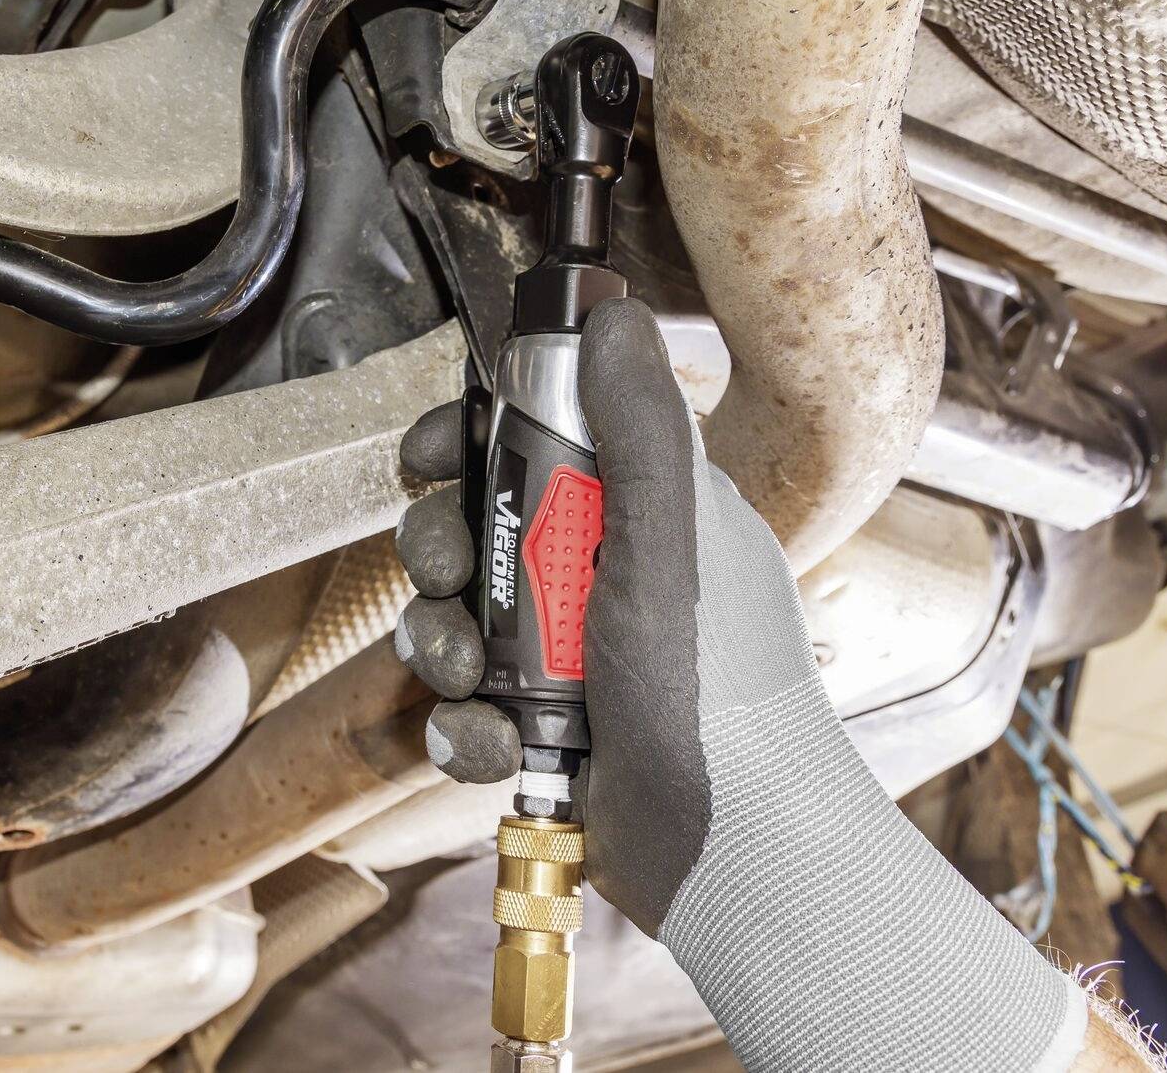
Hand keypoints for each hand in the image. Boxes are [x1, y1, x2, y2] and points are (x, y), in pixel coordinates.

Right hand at [393, 297, 814, 934]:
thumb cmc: (718, 694)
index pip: (542, 434)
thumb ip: (641, 428)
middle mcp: (607, 570)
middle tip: (452, 577)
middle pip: (480, 524)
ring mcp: (575, 650)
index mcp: (646, 509)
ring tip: (475, 678)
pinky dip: (468, 723)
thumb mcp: (672, 540)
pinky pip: (470, 701)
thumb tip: (614, 314)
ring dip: (445, 643)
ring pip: (462, 614)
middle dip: (443, 552)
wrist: (733, 851)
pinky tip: (495, 742)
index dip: (473, 438)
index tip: (433, 453)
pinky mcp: (549, 723)